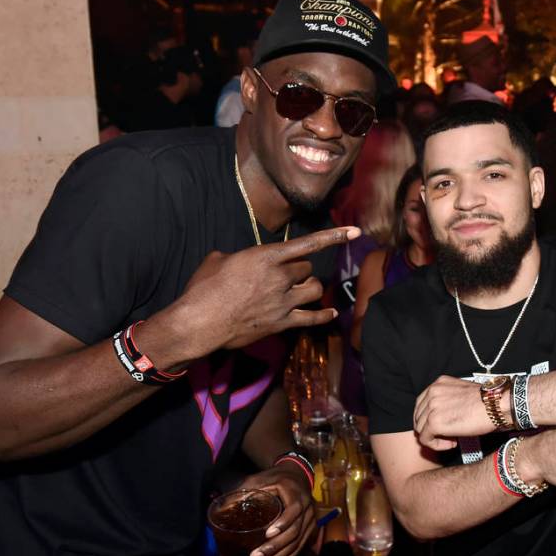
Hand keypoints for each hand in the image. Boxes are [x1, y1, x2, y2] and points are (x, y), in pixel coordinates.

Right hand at [171, 227, 359, 355]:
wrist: (199, 322)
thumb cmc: (203, 288)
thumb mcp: (218, 260)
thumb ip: (239, 257)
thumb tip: (239, 261)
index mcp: (266, 257)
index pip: (308, 244)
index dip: (334, 236)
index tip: (356, 232)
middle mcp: (280, 278)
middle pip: (307, 269)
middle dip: (299, 270)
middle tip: (285, 274)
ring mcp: (283, 302)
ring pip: (314, 290)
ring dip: (310, 288)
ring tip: (299, 289)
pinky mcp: (281, 323)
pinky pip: (311, 319)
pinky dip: (323, 316)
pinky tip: (332, 313)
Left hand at [238, 465, 315, 555]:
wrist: (297, 476)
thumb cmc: (276, 478)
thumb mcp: (260, 479)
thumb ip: (245, 491)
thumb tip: (223, 508)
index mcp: (296, 494)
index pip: (293, 510)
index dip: (283, 523)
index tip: (267, 534)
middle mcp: (307, 508)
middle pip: (295, 532)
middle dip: (275, 548)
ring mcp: (310, 521)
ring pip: (297, 545)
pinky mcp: (309, 531)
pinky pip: (299, 550)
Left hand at [413, 375, 495, 450]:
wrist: (496, 405)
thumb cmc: (486, 402)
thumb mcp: (461, 393)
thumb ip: (447, 401)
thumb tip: (441, 418)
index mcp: (437, 384)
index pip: (421, 404)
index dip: (430, 418)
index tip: (445, 425)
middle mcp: (431, 393)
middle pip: (419, 417)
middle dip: (431, 429)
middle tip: (449, 435)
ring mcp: (431, 407)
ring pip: (420, 430)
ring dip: (435, 438)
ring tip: (452, 439)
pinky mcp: (434, 422)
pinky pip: (425, 440)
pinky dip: (437, 445)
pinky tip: (452, 443)